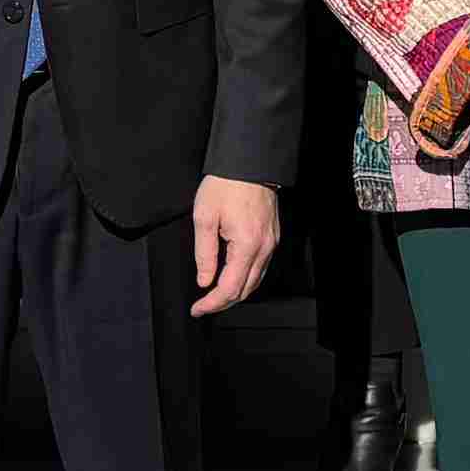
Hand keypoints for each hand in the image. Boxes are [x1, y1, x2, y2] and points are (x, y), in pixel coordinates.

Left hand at [191, 175, 280, 313]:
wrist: (249, 161)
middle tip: (202, 306)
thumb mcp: (204, 217)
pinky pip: (260, 266)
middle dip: (223, 303)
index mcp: (247, 245)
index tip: (197, 309)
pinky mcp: (272, 236)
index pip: (229, 288)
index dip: (211, 303)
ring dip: (235, 292)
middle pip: (245, 290)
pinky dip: (245, 278)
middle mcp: (264, 247)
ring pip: (255, 281)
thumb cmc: (226, 184)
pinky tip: (231, 277)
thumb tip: (204, 280)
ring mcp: (271, 242)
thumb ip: (204, 253)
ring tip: (214, 296)